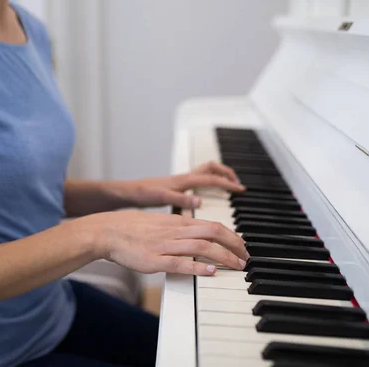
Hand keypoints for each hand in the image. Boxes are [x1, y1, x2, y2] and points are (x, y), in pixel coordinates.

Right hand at [72, 209, 248, 274]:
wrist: (107, 232)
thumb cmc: (132, 229)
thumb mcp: (160, 223)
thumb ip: (179, 228)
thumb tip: (196, 235)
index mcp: (177, 222)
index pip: (212, 225)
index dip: (231, 235)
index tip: (242, 245)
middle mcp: (175, 231)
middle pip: (213, 232)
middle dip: (235, 245)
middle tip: (247, 257)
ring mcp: (165, 245)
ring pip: (201, 246)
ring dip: (224, 256)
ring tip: (238, 266)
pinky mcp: (155, 260)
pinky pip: (179, 262)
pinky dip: (196, 266)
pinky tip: (209, 272)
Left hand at [119, 161, 244, 209]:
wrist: (127, 192)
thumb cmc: (141, 194)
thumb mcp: (161, 198)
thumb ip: (180, 200)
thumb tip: (200, 201)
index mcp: (184, 180)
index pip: (212, 178)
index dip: (228, 184)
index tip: (241, 190)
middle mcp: (184, 177)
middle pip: (212, 168)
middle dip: (227, 173)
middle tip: (238, 185)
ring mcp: (181, 181)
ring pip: (206, 172)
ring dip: (219, 176)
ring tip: (229, 186)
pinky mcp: (176, 186)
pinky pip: (198, 180)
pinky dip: (208, 184)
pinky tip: (208, 196)